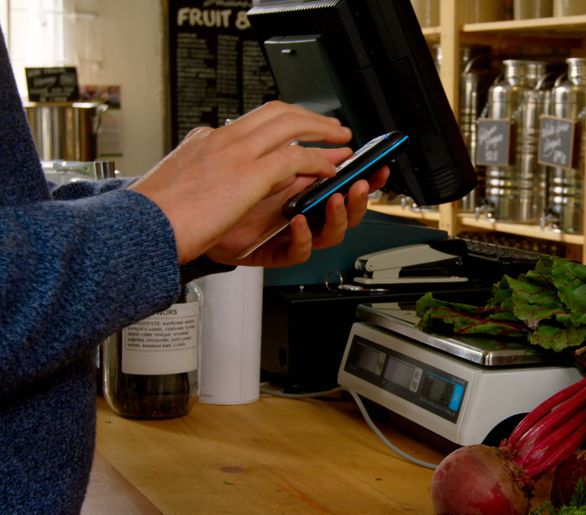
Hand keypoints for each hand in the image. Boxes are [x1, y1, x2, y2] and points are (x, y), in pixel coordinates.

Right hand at [130, 101, 352, 263]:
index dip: (284, 122)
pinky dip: (317, 162)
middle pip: (277, 111)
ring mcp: (237, 152)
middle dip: (310, 117)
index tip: (300, 130)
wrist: (139, 229)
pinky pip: (296, 158)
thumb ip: (205, 170)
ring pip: (292, 124)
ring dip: (322, 132)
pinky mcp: (250, 174)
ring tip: (340, 142)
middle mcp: (223, 139)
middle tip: (331, 128)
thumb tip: (223, 176)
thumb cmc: (156, 218)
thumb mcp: (181, 182)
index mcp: (206, 140)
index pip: (253, 119)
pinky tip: (328, 172)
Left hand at [207, 164, 389, 266]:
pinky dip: (302, 238)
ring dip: (337, 216)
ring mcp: (280, 229)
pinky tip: (297, 222)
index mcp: (291, 180)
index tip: (378, 165)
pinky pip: (296, 252)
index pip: (335, 177)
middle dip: (357, 196)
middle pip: (338, 206)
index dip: (360, 172)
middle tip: (362, 184)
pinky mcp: (268, 250)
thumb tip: (327, 150)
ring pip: (326, 232)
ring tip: (335, 199)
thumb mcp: (256, 162)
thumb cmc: (200, 191)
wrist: (166, 223)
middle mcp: (290, 204)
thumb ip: (295, 158)